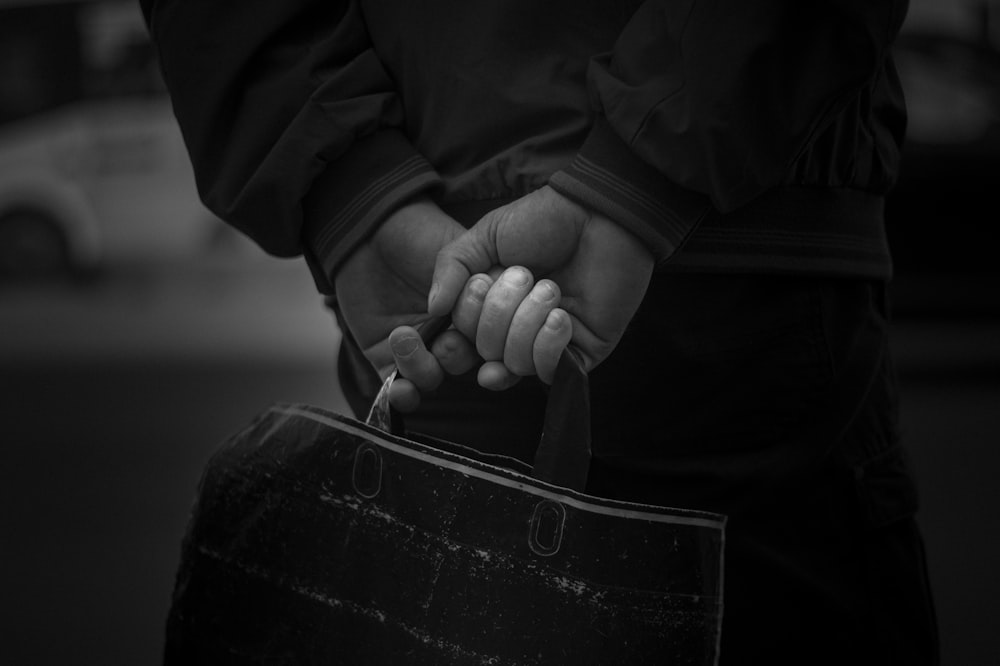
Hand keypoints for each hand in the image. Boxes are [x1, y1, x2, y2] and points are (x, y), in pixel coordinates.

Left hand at [334, 198, 478, 402]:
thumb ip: (476, 279)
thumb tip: (487, 305)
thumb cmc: (419, 234)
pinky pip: (401, 387)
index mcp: (479, 312)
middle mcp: (453, 334)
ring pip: (434, 377)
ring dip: (424, 368)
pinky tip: (399, 388)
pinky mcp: (388, 356)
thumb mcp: (457, 250)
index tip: (490, 347)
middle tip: (446, 339)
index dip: (496, 352)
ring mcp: (422, 347)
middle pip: (466, 364)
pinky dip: (404, 395)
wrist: (370, 231)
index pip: (497, 343)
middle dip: (457, 356)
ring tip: (406, 337)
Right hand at [428, 186, 654, 383]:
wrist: (600, 217)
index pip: (458, 342)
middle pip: (484, 352)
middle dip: (498, 312)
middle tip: (522, 275)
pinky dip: (550, 343)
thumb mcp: (485, 236)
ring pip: (515, 363)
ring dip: (526, 321)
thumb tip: (433, 309)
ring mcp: (546, 345)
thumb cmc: (543, 221)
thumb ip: (451, 266)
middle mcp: (513, 332)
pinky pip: (549, 371)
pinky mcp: (579, 354)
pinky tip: (561, 315)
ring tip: (549, 288)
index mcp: (487, 308)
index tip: (469, 298)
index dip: (457, 330)